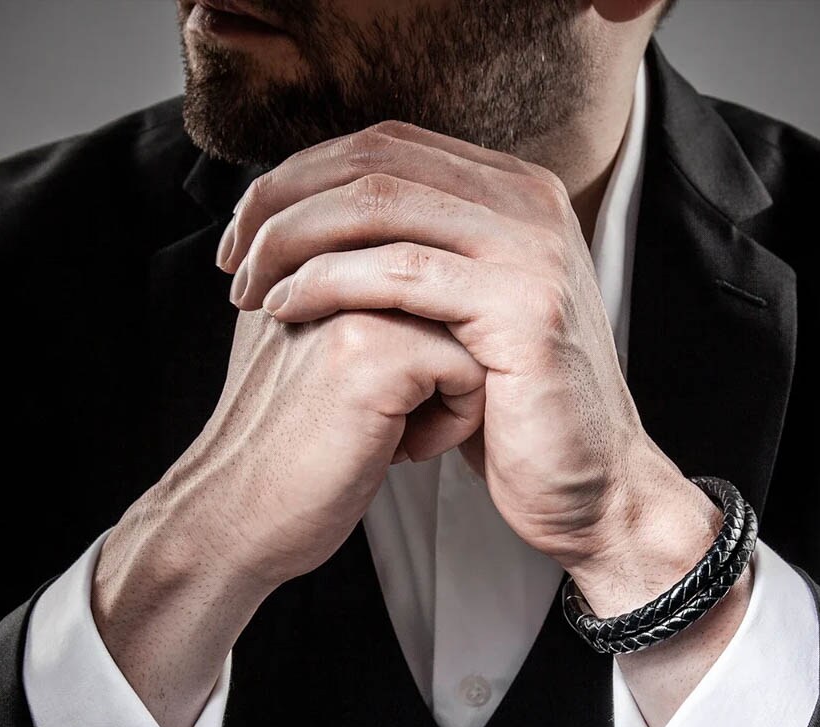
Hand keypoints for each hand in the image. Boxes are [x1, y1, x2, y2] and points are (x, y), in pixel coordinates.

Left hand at [221, 120, 707, 580]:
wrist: (587, 488)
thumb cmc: (512, 417)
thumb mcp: (459, 319)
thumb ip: (415, 258)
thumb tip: (320, 224)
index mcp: (512, 194)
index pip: (385, 146)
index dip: (300, 176)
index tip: (245, 230)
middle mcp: (528, 202)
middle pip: (374, 162)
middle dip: (283, 202)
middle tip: (232, 256)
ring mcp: (531, 248)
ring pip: (379, 204)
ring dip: (293, 240)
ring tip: (248, 288)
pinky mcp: (522, 305)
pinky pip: (400, 273)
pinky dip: (328, 283)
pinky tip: (287, 310)